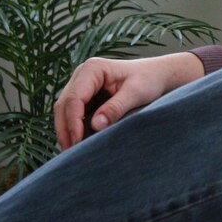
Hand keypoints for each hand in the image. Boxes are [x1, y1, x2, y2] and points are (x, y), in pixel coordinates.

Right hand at [53, 52, 204, 149]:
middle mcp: (82, 74)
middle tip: (70, 153)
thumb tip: (95, 125)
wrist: (157, 74)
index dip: (72, 122)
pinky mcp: (86, 95)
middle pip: (64, 104)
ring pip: (65, 109)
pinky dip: (74, 127)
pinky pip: (73, 112)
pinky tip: (79, 142)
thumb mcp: (136, 93)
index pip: (74, 98)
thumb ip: (116, 108)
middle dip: (65, 129)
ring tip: (72, 151)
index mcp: (93, 69)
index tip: (77, 142)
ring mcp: (82, 84)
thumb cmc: (149, 79)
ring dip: (67, 130)